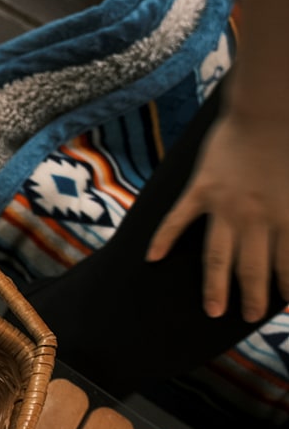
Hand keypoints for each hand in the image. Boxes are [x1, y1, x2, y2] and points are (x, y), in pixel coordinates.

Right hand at [146, 100, 288, 321]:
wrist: (268, 110)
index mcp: (287, 217)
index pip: (288, 264)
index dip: (288, 289)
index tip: (285, 307)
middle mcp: (255, 218)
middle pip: (253, 268)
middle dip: (254, 297)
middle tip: (250, 318)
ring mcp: (224, 206)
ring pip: (218, 256)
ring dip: (215, 285)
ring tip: (212, 309)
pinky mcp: (201, 190)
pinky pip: (179, 221)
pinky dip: (164, 240)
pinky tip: (152, 258)